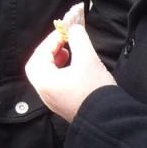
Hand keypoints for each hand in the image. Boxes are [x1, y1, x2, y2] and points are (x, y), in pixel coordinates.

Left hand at [24, 4, 115, 122]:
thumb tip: (73, 28)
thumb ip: (78, 39)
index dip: (52, 39)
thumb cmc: (95, 90)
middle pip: (37, 64)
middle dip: (49, 49)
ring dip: (54, 59)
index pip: (40, 53)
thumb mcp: (88, 59)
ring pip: (45, 74)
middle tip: (62, 41)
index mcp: (44, 81)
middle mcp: (44, 92)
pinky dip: (59, 71)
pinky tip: (73, 67)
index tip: (66, 30)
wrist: (109, 120)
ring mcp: (52, 100)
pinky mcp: (62, 104)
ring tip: (67, 51)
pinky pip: (54, 83)